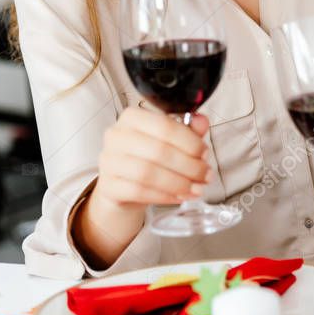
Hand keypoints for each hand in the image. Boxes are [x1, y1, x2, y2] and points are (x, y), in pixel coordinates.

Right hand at [91, 106, 212, 211]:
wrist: (124, 185)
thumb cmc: (149, 157)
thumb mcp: (171, 140)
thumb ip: (189, 130)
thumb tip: (202, 121)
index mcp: (133, 117)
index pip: (165, 126)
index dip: (190, 142)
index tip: (205, 154)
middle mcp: (116, 136)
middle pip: (158, 151)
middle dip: (189, 166)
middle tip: (205, 175)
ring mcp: (109, 161)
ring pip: (148, 173)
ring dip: (179, 183)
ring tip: (196, 189)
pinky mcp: (108, 186)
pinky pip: (139, 192)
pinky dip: (164, 196)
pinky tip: (179, 197)